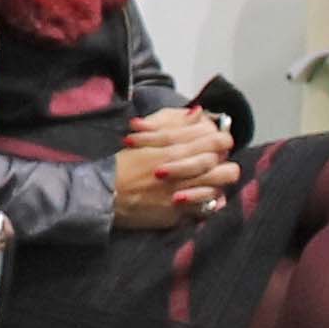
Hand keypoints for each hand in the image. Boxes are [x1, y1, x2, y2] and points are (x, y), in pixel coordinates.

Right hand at [111, 110, 231, 228]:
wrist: (103, 194)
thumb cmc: (123, 165)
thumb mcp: (146, 139)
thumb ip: (175, 127)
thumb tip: (198, 113)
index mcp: (172, 150)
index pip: (214, 141)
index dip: (223, 140)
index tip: (221, 141)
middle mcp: (180, 172)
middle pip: (223, 167)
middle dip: (225, 163)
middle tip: (218, 161)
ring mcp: (180, 194)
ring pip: (218, 188)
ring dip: (218, 182)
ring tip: (212, 180)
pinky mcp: (177, 214)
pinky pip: (205, 209)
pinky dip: (209, 203)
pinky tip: (204, 197)